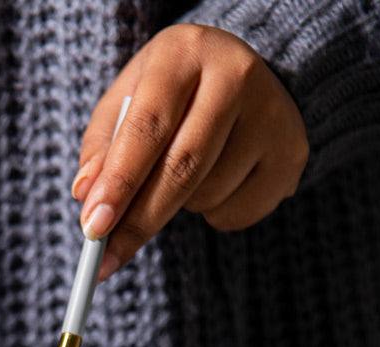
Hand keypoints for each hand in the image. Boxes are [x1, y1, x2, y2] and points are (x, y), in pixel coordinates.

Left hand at [72, 24, 308, 278]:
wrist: (241, 76)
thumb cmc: (169, 95)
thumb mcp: (126, 105)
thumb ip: (101, 150)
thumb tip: (86, 196)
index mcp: (182, 54)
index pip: (147, 129)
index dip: (118, 183)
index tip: (93, 229)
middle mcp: (235, 76)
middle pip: (181, 169)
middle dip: (138, 221)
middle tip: (106, 258)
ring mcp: (272, 114)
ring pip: (207, 196)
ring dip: (178, 208)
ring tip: (181, 175)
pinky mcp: (292, 153)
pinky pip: (237, 214)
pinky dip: (212, 215)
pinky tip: (215, 183)